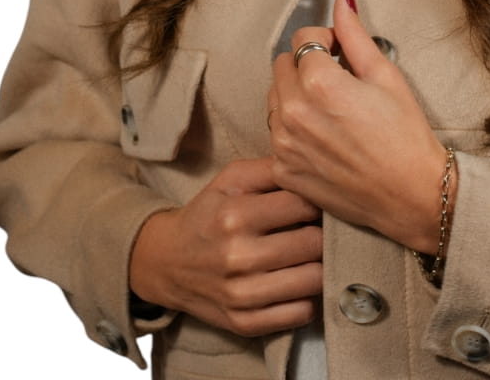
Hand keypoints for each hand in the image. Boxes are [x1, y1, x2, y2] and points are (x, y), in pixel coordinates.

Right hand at [129, 156, 322, 335]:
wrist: (166, 262)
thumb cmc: (208, 213)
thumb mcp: (231, 178)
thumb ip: (270, 167)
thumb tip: (310, 166)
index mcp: (236, 215)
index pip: (303, 204)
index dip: (317, 201)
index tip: (316, 203)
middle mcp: (238, 256)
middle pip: (314, 244)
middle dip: (322, 233)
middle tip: (318, 229)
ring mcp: (241, 295)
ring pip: (313, 280)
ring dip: (319, 266)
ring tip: (310, 255)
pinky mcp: (245, 323)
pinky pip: (300, 313)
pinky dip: (307, 297)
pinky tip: (297, 281)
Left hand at [268, 0, 451, 254]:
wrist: (412, 196)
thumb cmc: (405, 136)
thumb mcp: (385, 75)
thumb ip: (355, 35)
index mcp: (318, 84)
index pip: (303, 38)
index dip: (326, 39)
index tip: (342, 51)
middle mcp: (293, 113)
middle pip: (282, 65)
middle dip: (306, 64)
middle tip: (338, 79)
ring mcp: (284, 145)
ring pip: (274, 98)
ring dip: (295, 95)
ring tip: (331, 109)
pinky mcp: (284, 170)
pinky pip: (276, 134)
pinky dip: (293, 129)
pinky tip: (324, 136)